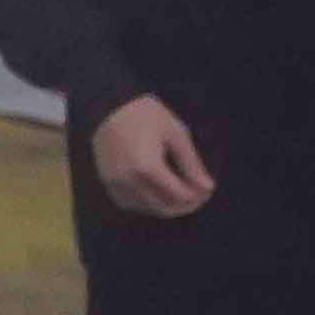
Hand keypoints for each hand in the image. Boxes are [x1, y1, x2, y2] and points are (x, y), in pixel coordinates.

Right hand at [87, 94, 212, 217]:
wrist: (108, 105)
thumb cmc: (145, 115)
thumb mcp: (175, 134)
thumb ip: (191, 163)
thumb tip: (207, 187)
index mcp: (148, 168)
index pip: (180, 195)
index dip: (198, 196)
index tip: (207, 187)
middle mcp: (130, 182)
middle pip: (164, 208)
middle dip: (185, 205)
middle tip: (198, 194)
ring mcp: (116, 184)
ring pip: (147, 209)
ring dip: (167, 205)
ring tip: (180, 192)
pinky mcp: (107, 183)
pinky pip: (131, 203)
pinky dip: (147, 203)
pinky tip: (156, 192)